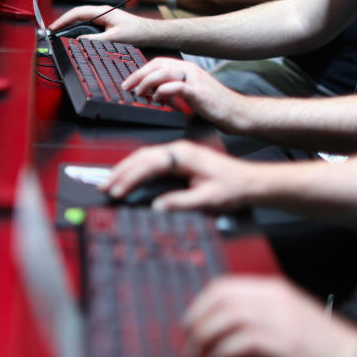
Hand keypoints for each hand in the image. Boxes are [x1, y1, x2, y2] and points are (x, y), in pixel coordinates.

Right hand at [48, 4, 142, 41]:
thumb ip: (95, 39)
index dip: (63, 20)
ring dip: (70, 24)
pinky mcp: (105, 21)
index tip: (53, 27)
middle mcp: (101, 11)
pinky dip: (78, 27)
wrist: (149, 32)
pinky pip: (87, 22)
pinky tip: (74, 34)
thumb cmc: (136, 32)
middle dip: (63, 21)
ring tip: (60, 32)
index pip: (77, 13)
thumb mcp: (114, 38)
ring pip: (81, 18)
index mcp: (102, 11)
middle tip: (52, 31)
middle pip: (76, 14)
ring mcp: (103, 15)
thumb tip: (79, 41)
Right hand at [101, 140, 262, 210]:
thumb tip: (157, 206)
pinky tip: (128, 176)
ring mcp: (178, 152)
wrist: (252, 182)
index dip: (129, 178)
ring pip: (144, 157)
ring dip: (125, 169)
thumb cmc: (234, 187)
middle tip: (103, 186)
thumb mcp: (208, 199)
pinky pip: (151, 160)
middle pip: (141, 157)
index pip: (147, 165)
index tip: (116, 191)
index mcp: (183, 156)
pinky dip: (136, 168)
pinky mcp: (179, 158)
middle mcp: (179, 150)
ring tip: (110, 182)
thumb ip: (180, 202)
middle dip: (120, 172)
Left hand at [121, 58, 249, 131]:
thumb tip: (152, 98)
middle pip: (157, 64)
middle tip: (126, 86)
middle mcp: (190, 70)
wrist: (238, 113)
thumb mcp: (190, 96)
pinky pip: (176, 86)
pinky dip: (163, 91)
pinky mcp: (200, 92)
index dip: (140, 71)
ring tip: (138, 92)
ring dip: (146, 82)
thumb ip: (173, 93)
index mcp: (187, 69)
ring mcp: (196, 79)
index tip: (128, 82)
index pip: (158, 62)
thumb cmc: (214, 107)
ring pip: (164, 72)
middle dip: (138, 74)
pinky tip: (157, 99)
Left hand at [183, 276, 356, 356]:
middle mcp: (272, 299)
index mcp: (274, 290)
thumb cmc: (326, 347)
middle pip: (217, 300)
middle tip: (190, 343)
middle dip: (196, 322)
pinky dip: (221, 356)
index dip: (200, 304)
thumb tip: (223, 327)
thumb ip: (259, 315)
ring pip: (222, 319)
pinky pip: (235, 344)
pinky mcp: (280, 344)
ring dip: (204, 341)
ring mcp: (277, 319)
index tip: (192, 322)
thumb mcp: (289, 318)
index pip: (223, 286)